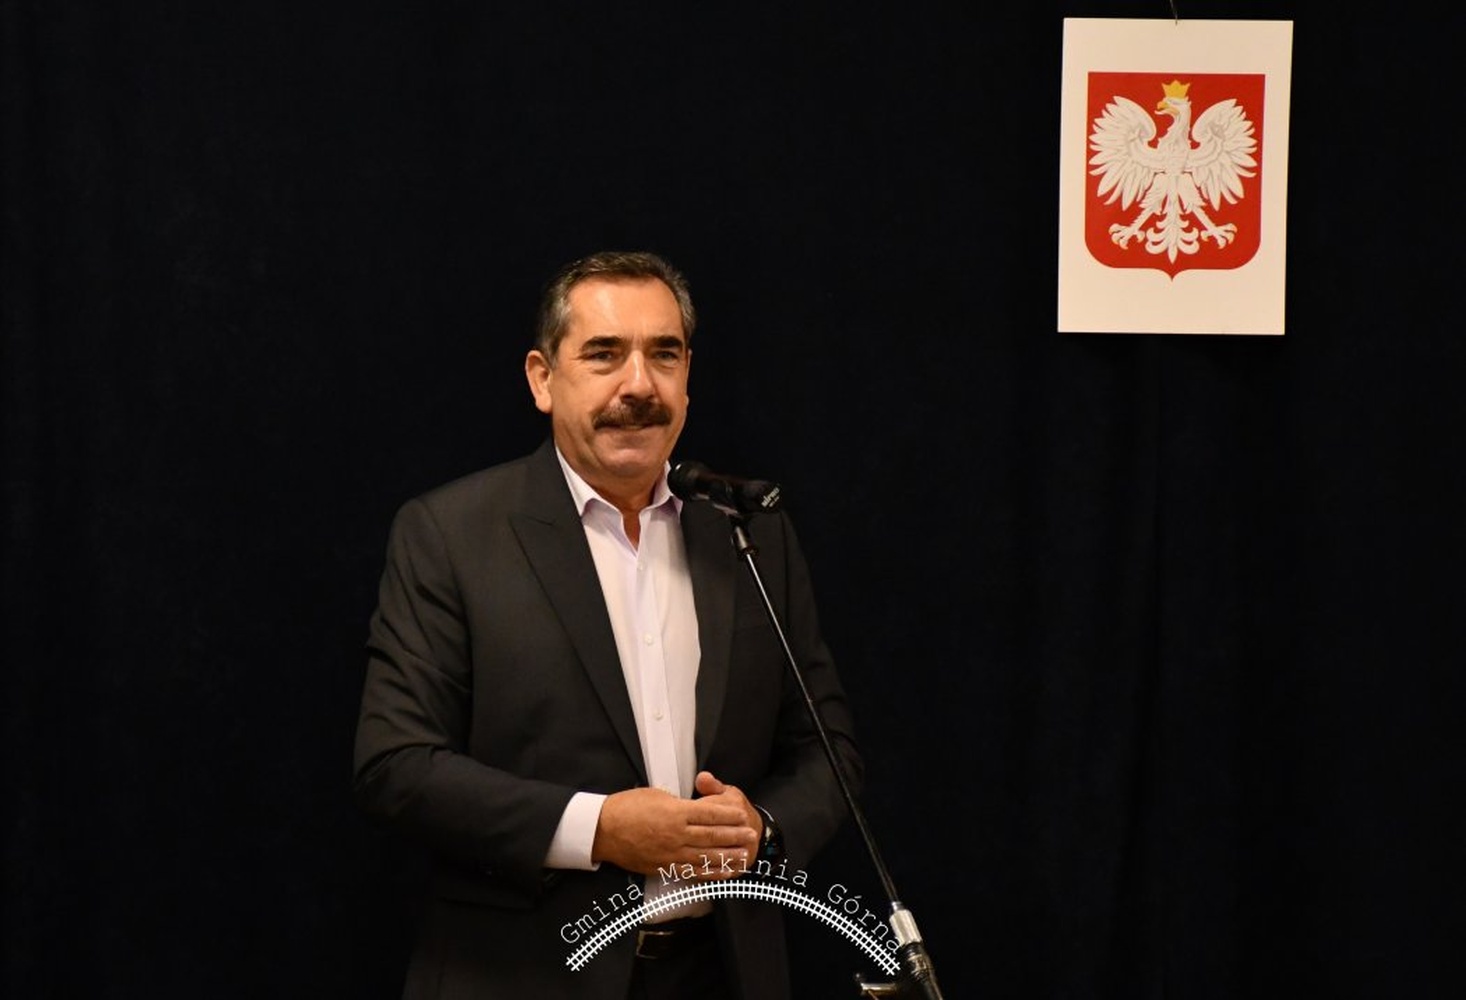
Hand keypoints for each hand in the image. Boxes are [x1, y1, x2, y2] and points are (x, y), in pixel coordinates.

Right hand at [592, 771, 758, 877]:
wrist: (602, 830)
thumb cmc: (626, 808)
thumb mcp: (656, 795)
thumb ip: (678, 802)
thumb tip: (693, 806)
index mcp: (675, 813)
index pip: (710, 813)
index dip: (729, 814)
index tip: (743, 814)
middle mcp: (677, 835)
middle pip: (712, 835)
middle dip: (735, 835)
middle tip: (752, 835)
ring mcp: (671, 854)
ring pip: (706, 856)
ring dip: (728, 856)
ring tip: (745, 855)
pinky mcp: (664, 867)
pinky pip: (692, 872)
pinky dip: (710, 873)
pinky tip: (723, 872)